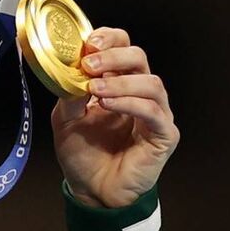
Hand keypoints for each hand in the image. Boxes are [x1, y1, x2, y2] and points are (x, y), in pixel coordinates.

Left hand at [51, 27, 179, 207]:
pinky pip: (154, 111)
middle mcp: (139, 94)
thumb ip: (70, 93)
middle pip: (139, 58)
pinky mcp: (164, 134)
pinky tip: (108, 104)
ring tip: (96, 90)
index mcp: (117, 84)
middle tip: (90, 63)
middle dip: (114, 56)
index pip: (123, 48)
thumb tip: (71, 69)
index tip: (88, 44)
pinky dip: (131, 103)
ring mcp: (155, 113)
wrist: (92, 190)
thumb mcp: (65, 119)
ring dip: (121, 82)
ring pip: (151, 83)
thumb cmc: (83, 155)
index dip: (109, 40)